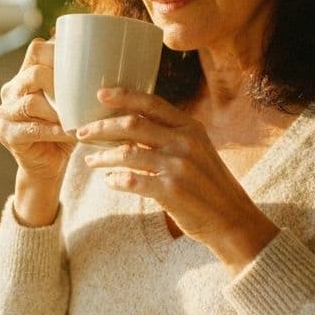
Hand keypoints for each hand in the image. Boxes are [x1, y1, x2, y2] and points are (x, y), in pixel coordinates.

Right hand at [0, 39, 74, 224]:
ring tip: (75, 118)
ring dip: (57, 111)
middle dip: (60, 84)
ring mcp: (6, 112)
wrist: (50, 165)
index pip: (37, 50)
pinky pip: (32, 128)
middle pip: (34, 73)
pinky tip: (69, 133)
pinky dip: (53, 130)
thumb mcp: (71, 102)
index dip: (59, 54)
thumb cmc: (64, 128)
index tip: (82, 65)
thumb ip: (77, 82)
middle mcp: (11, 90)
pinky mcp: (7, 134)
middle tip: (80, 97)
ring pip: (31, 102)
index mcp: (25, 75)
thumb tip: (112, 58)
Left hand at [76, 88, 277, 269]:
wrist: (233, 219)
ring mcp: (178, 166)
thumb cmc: (209, 185)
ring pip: (127, 153)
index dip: (124, 96)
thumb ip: (171, 136)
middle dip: (101, 127)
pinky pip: (131, 181)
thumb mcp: (198, 150)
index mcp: (190, 128)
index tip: (100, 94)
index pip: (152, 103)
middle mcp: (184, 142)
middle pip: (132, 124)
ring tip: (90, 161)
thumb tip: (131, 126)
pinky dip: (115, 180)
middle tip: (82, 132)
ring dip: (102, 157)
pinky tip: (109, 181)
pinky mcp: (171, 191)